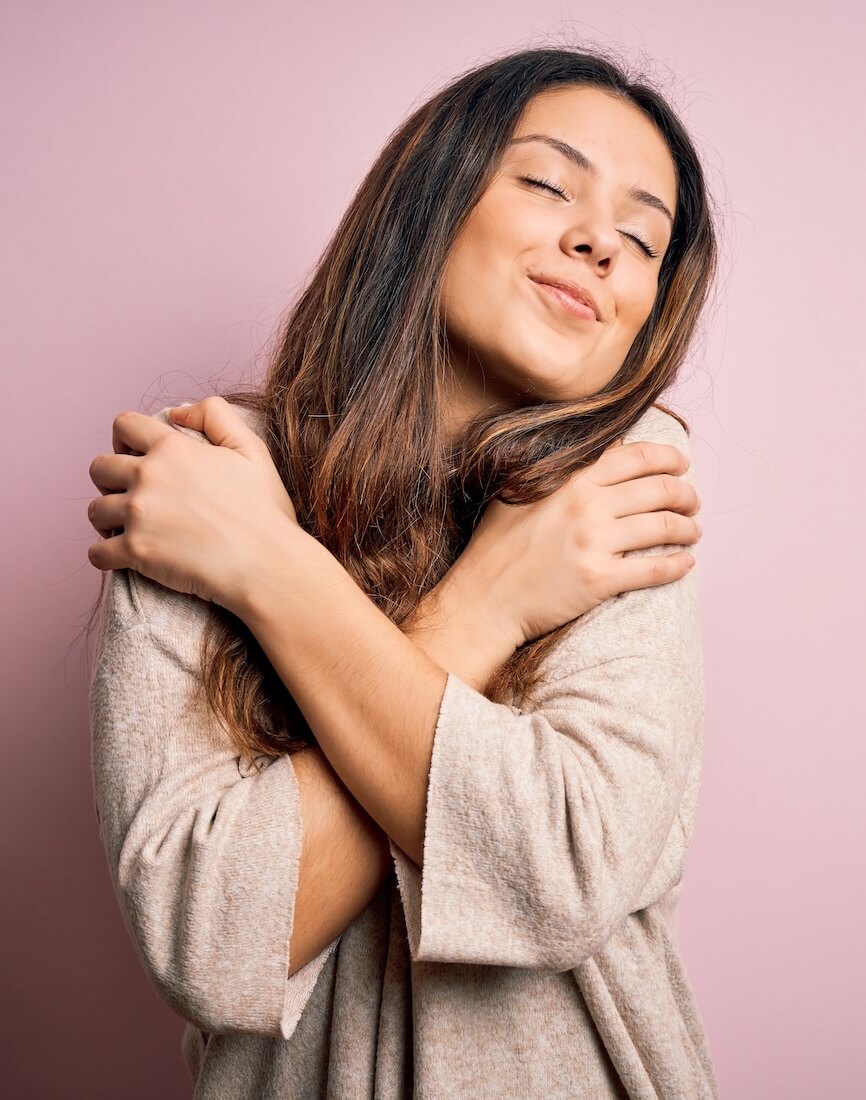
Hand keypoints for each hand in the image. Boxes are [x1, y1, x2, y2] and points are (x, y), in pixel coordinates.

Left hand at [86, 395, 301, 613]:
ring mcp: (138, 515)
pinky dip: (105, 556)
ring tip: (127, 529)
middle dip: (110, 480)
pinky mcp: (134, 552)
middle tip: (131, 496)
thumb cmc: (263, 512)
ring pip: (95, 510)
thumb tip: (177, 412)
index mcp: (173, 448)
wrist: (265, 563)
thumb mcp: (252, 449)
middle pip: (99, 467)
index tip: (135, 457)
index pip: (124, 425)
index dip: (125, 439)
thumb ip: (216, 415)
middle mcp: (148, 476)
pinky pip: (96, 552)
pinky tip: (122, 557)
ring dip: (106, 519)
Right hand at [449, 439, 701, 645]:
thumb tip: (602, 448)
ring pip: (663, 527)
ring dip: (687, 528)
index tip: (681, 464)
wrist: (483, 599)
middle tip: (693, 502)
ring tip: (692, 531)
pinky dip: (679, 565)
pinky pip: (655, 569)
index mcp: (571, 481)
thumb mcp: (517, 492)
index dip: (668, 458)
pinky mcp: (600, 580)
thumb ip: (558, 470)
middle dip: (686, 494)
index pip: (636, 457)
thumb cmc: (495, 547)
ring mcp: (595, 544)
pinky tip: (686, 564)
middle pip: (659, 490)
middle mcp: (587, 507)